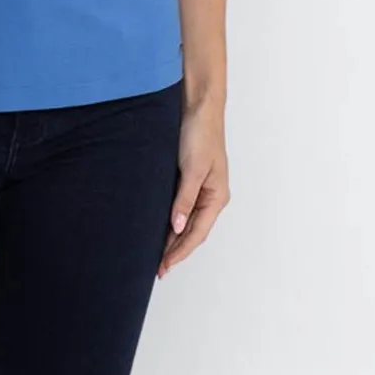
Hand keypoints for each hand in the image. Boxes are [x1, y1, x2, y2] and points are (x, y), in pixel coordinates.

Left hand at [156, 99, 229, 278]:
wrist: (198, 105)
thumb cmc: (200, 134)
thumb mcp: (192, 169)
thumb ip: (184, 200)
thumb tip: (177, 228)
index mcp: (217, 197)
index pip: (197, 234)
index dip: (180, 252)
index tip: (163, 266)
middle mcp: (211, 195)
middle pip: (192, 231)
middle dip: (176, 249)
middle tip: (157, 269)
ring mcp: (201, 186)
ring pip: (186, 220)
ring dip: (173, 237)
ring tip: (157, 254)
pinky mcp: (189, 176)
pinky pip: (181, 206)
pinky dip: (171, 219)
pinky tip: (160, 226)